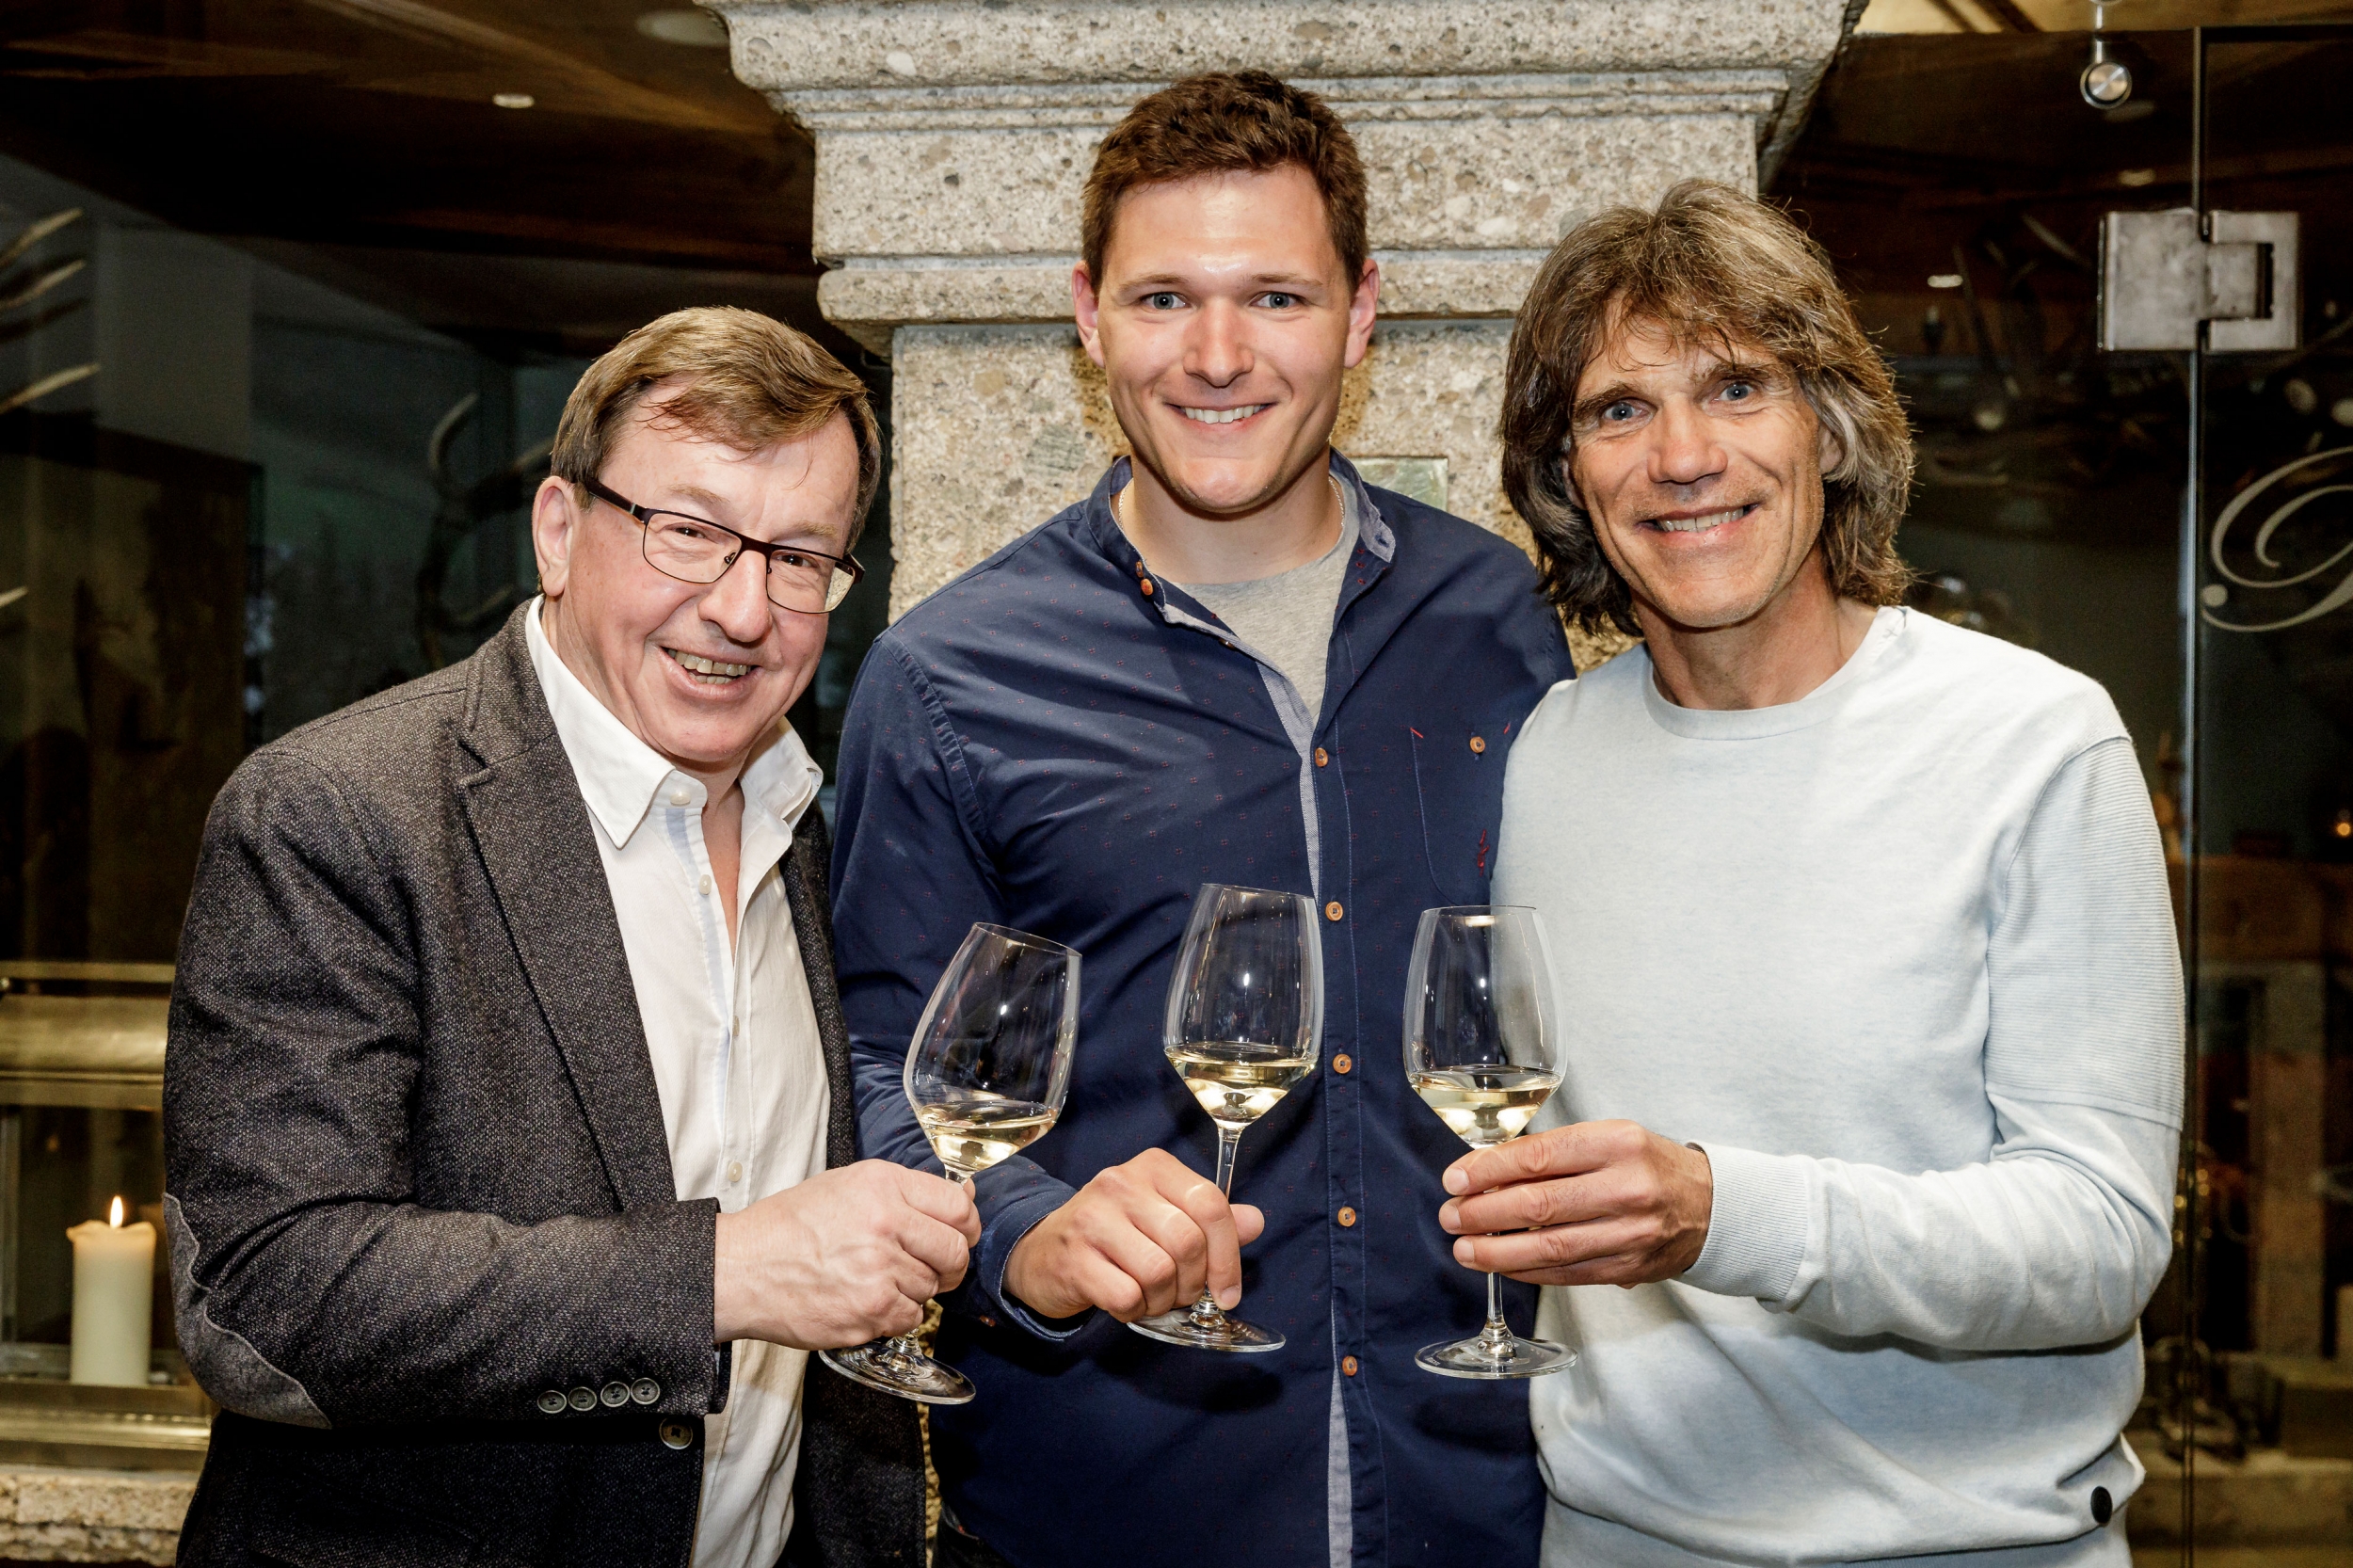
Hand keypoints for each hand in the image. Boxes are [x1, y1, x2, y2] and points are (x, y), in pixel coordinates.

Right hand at [713, 1160, 980, 1349]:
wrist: (741, 1268)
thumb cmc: (790, 1226)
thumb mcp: (847, 1186)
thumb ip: (905, 1192)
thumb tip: (965, 1199)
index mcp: (883, 1186)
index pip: (958, 1207)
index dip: (965, 1226)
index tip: (958, 1236)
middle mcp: (886, 1225)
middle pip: (955, 1253)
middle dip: (949, 1265)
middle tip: (929, 1266)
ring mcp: (878, 1273)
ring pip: (931, 1289)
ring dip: (914, 1289)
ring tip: (876, 1279)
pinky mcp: (868, 1313)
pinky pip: (910, 1318)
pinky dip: (896, 1314)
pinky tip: (866, 1300)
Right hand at [1002, 1148, 1265, 1321]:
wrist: (1042, 1252)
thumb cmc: (1115, 1235)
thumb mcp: (1163, 1216)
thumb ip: (1210, 1220)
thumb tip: (1255, 1222)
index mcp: (1153, 1167)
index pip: (1211, 1204)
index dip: (1229, 1255)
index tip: (1227, 1291)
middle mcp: (1121, 1183)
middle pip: (1188, 1242)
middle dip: (1194, 1282)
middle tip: (1181, 1294)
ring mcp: (1092, 1219)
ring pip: (1159, 1271)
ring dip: (1164, 1299)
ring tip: (1151, 1296)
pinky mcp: (1073, 1258)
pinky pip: (1126, 1296)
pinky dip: (1135, 1311)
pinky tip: (1126, 1302)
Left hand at [1438, 1120, 1712, 1287]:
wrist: (1711, 1206)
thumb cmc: (1646, 1165)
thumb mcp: (1608, 1137)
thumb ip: (1553, 1153)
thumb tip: (1484, 1174)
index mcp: (1617, 1143)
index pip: (1539, 1157)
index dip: (1489, 1171)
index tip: (1455, 1179)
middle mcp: (1626, 1187)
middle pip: (1539, 1205)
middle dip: (1483, 1212)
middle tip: (1451, 1215)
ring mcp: (1630, 1233)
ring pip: (1549, 1246)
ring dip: (1496, 1250)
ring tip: (1463, 1248)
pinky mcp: (1629, 1269)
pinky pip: (1566, 1273)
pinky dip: (1526, 1270)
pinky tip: (1499, 1263)